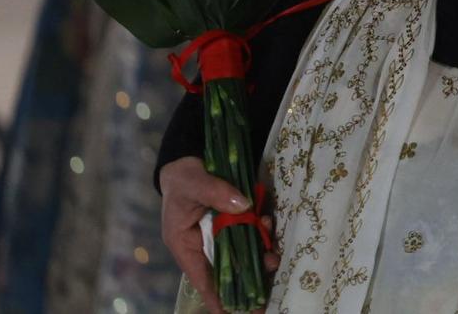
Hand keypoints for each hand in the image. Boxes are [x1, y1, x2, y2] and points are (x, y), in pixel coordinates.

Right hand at [159, 157, 276, 313]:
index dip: (217, 297)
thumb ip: (216, 192)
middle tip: (266, 289)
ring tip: (273, 257)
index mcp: (184, 244)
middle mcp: (201, 246)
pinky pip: (246, 234)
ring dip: (257, 254)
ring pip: (239, 253)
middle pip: (225, 269)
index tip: (232, 313)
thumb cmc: (184, 176)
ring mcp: (217, 235)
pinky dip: (258, 232)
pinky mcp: (230, 223)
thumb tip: (243, 205)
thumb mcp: (195, 182)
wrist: (189, 159)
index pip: (201, 278)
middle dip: (246, 277)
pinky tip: (267, 224)